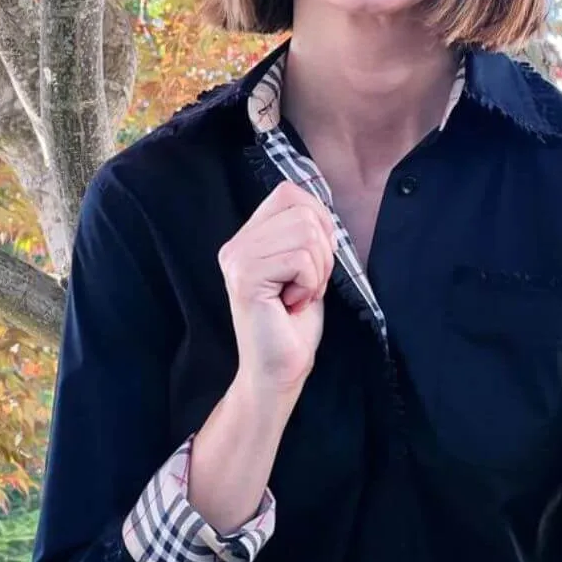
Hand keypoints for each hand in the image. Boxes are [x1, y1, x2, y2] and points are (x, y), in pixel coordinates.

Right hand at [217, 181, 336, 393]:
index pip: (289, 192)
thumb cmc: (295, 323)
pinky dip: (311, 284)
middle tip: (307, 285)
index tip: (316, 257)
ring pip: (306, 234)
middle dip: (323, 251)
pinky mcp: (245, 278)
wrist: (279, 370)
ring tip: (299, 295)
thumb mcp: (306, 266)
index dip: (318, 216)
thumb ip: (306, 233)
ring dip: (318, 270)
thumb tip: (325, 209)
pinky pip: (301, 259)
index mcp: (248, 237)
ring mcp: (238, 259)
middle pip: (303, 212)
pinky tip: (293, 304)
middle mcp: (236, 244)